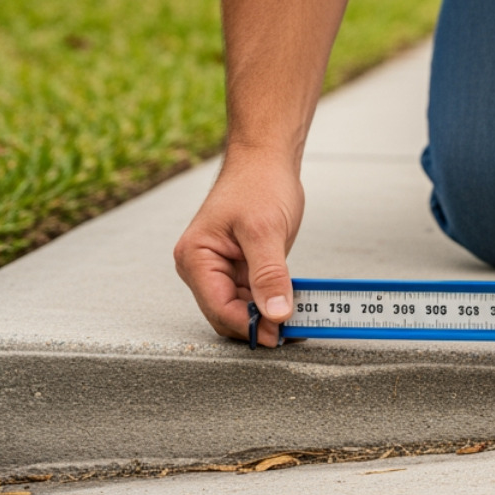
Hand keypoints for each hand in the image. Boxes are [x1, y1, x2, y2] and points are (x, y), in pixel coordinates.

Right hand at [173, 152, 303, 347]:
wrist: (266, 159)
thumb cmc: (258, 183)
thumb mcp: (265, 230)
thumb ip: (269, 274)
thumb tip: (275, 314)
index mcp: (196, 257)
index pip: (218, 307)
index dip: (249, 325)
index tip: (279, 335)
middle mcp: (203, 267)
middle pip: (227, 313)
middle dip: (258, 325)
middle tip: (292, 333)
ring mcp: (221, 269)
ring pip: (242, 309)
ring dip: (268, 317)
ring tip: (299, 322)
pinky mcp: (241, 268)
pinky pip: (254, 296)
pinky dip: (273, 303)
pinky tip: (294, 307)